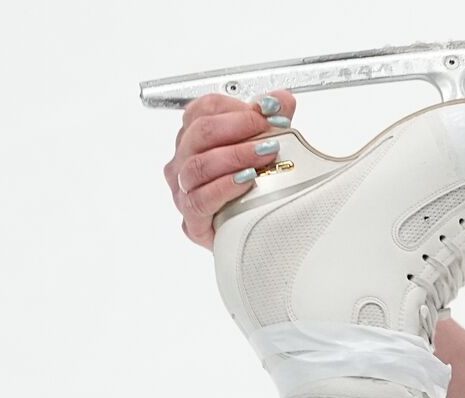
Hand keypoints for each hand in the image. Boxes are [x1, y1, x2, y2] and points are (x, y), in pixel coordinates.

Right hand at [162, 91, 296, 249]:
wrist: (250, 231)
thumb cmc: (252, 188)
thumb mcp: (265, 147)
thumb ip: (272, 121)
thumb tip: (281, 99)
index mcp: (195, 137)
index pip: (204, 109)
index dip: (236, 109)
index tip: (265, 114)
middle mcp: (184, 160)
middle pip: (200, 133)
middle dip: (238, 129)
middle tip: (269, 134)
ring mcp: (183, 189)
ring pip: (198, 165)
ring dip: (235, 157)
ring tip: (265, 156)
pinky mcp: (192, 219)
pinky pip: (200, 199)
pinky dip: (224, 187)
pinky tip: (246, 181)